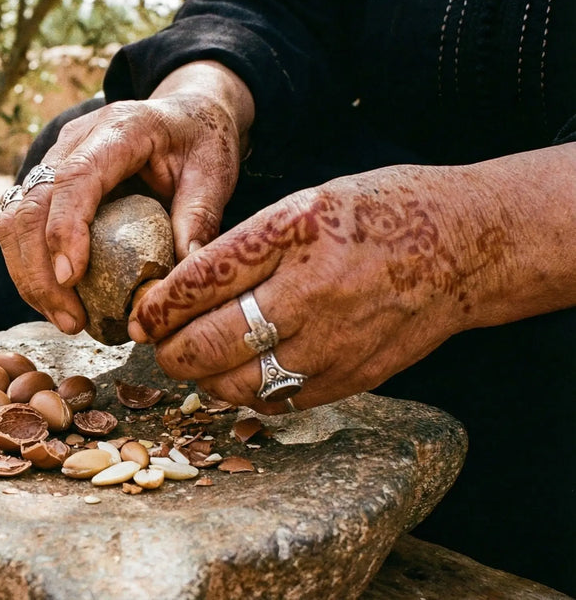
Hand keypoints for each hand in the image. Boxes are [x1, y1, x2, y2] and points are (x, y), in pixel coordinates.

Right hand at [0, 61, 253, 333]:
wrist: (185, 113)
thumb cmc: (200, 141)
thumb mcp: (215, 173)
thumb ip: (199, 219)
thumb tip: (178, 283)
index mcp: (120, 129)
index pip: (75, 177)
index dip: (65, 228)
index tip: (70, 278)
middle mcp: (74, 140)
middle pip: (31, 204)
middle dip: (40, 270)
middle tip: (72, 321)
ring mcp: (53, 160)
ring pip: (13, 217)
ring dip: (29, 275)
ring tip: (66, 320)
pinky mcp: (46, 182)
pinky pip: (20, 226)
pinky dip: (30, 267)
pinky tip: (57, 301)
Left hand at [128, 159, 563, 413]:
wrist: (465, 247)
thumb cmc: (378, 214)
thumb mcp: (304, 205)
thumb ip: (243, 245)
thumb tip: (179, 289)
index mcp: (294, 236)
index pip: (201, 281)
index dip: (158, 305)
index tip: (141, 313)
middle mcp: (312, 295)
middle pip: (209, 345)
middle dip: (169, 349)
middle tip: (158, 341)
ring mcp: (333, 345)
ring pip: (236, 385)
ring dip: (202, 376)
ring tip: (196, 357)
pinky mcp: (349, 379)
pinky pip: (275, 401)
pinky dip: (246, 391)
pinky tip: (242, 370)